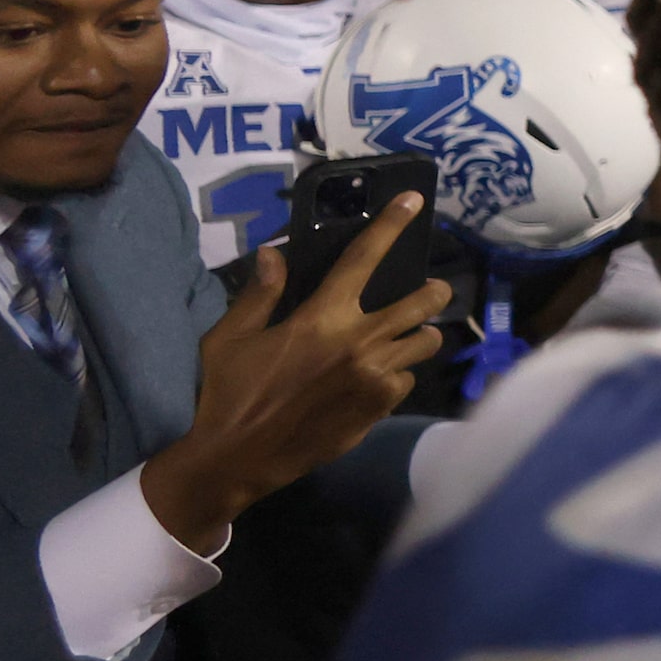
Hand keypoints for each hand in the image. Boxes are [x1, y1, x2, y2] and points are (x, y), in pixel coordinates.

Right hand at [141, 193, 452, 550]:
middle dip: (433, 292)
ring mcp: (375, 379)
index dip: (391, 225)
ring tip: (403, 338)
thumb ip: (260, 294)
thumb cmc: (227, 393)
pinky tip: (374, 381)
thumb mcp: (231, 337)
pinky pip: (405, 381)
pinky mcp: (379, 410)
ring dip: (419, 337)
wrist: (236, 458)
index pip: (364, 259)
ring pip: (425, 345)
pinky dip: (396, 376)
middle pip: (421, 304)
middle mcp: (358, 343)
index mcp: (321, 317)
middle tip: (432, 290)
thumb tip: (275, 253)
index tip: (415, 202)